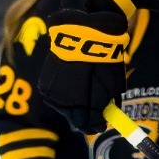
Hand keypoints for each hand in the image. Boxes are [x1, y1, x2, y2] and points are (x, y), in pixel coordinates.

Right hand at [32, 9, 129, 132]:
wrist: (83, 33)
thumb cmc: (103, 57)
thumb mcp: (114, 84)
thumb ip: (109, 103)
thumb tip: (108, 113)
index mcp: (84, 103)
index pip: (88, 124)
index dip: (96, 125)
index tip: (102, 125)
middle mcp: (65, 102)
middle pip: (75, 119)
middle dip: (86, 118)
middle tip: (95, 117)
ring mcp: (53, 93)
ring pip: (65, 109)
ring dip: (74, 107)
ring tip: (83, 96)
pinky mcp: (44, 84)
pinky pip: (56, 97)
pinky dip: (64, 96)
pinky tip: (72, 87)